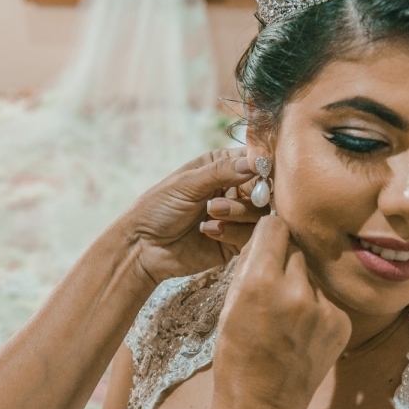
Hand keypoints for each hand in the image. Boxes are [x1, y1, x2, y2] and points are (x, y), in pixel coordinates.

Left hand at [125, 148, 268, 284]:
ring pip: (260, 214)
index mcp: (221, 167)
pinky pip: (252, 237)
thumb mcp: (187, 183)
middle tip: (220, 202)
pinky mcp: (236, 243)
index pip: (254, 161)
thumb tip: (255, 162)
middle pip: (265, 189)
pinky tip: (208, 231)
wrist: (142, 248)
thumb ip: (222, 171)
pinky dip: (233, 233)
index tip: (258, 172)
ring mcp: (236, 217)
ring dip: (237, 214)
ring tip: (210, 215)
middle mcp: (233, 190)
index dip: (261, 166)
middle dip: (250, 195)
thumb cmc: (158, 208)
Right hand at [210, 216, 351, 408]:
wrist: (262, 407)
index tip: (265, 245)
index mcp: (260, 282)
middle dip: (283, 260)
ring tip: (284, 318)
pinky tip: (300, 334)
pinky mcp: (342, 324)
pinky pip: (326, 300)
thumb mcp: (230, 306)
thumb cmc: (236, 357)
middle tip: (271, 286)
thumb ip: (249, 266)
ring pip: (310, 275)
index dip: (268, 235)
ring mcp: (324, 309)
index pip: (274, 226)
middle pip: (295, 248)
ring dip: (299, 286)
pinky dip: (314, 310)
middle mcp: (296, 290)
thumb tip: (266, 234)